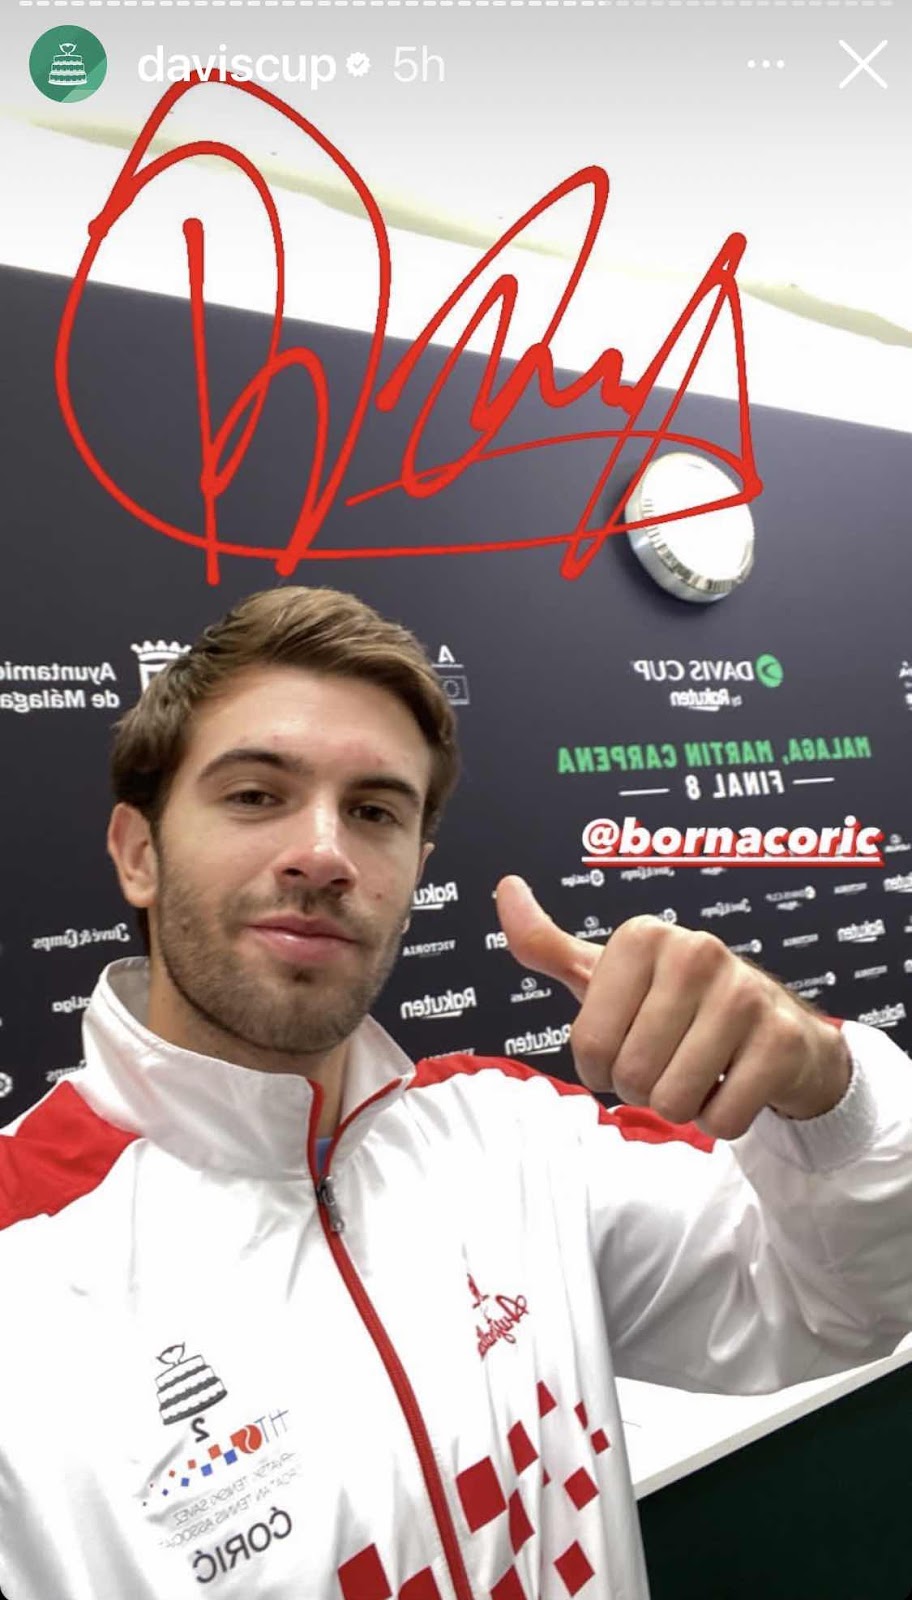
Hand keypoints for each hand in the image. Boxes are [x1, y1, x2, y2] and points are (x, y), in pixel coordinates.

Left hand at [494, 877, 852, 1138]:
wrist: (777, 1029)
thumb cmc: (677, 1004)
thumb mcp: (607, 973)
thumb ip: (546, 943)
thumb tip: (505, 888)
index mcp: (642, 937)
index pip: (590, 1045)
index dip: (602, 1066)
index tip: (628, 1043)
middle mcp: (696, 952)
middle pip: (631, 1075)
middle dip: (643, 1089)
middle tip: (668, 1062)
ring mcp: (744, 993)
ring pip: (675, 1101)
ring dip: (681, 1106)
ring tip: (700, 1071)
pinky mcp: (783, 1039)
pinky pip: (723, 1118)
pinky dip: (720, 1119)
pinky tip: (733, 1083)